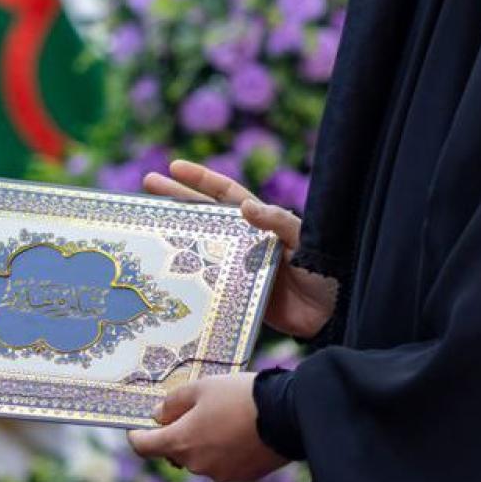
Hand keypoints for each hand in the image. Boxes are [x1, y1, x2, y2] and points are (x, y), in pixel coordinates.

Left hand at [127, 373, 283, 481]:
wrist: (287, 414)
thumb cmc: (240, 396)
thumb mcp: (201, 388)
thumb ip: (173, 403)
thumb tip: (158, 415)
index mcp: (180, 443)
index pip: (144, 447)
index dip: (137, 435)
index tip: (137, 426)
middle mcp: (196, 465)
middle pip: (174, 452)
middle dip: (176, 434)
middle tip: (188, 411)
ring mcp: (220, 474)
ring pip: (199, 458)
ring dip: (201, 443)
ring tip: (220, 418)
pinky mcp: (242, 477)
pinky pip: (222, 464)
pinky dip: (223, 451)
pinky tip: (238, 431)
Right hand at [143, 159, 337, 338]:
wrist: (334, 316)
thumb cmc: (326, 272)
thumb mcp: (307, 241)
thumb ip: (279, 222)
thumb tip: (245, 207)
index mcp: (261, 223)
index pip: (227, 194)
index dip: (201, 179)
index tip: (175, 166)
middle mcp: (244, 241)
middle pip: (204, 214)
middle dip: (176, 197)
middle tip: (148, 183)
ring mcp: (238, 267)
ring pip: (199, 246)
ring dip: (174, 236)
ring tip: (146, 226)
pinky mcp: (236, 293)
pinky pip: (206, 282)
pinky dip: (185, 277)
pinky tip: (162, 274)